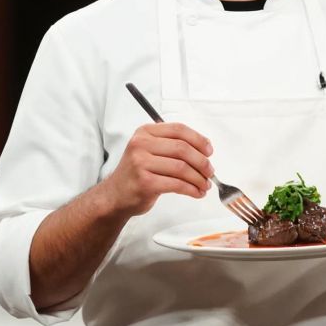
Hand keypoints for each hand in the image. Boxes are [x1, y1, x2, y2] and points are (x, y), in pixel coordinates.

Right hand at [95, 122, 212, 217]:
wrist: (116, 195)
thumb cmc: (138, 173)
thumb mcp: (150, 150)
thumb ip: (172, 145)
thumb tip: (205, 149)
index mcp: (145, 132)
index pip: (178, 129)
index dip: (198, 139)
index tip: (209, 151)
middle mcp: (141, 144)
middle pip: (182, 148)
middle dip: (202, 161)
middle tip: (210, 171)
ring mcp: (141, 163)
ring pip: (182, 168)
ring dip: (199, 178)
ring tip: (205, 185)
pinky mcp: (145, 182)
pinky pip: (177, 184)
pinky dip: (191, 189)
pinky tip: (197, 192)